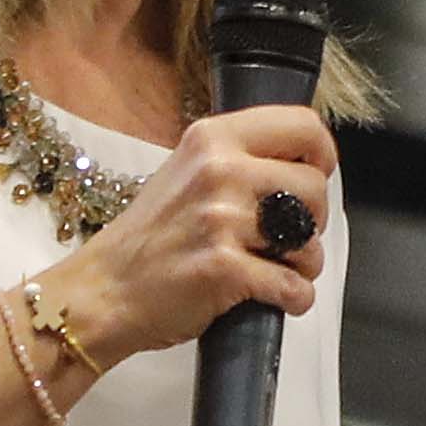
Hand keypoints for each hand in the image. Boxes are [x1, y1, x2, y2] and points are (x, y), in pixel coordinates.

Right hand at [39, 102, 332, 366]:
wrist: (103, 290)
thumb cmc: (147, 237)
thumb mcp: (185, 172)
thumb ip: (236, 160)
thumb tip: (299, 167)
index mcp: (213, 138)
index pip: (303, 126)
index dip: (322, 157)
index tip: (313, 179)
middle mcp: (219, 171)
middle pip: (315, 187)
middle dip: (314, 220)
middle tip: (288, 236)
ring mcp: (221, 220)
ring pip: (310, 240)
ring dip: (305, 263)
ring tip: (280, 269)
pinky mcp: (224, 269)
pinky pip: (294, 286)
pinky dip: (294, 298)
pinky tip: (276, 298)